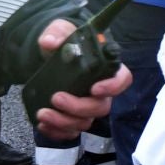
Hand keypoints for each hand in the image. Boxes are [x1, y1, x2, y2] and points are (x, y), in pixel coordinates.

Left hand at [30, 18, 131, 138]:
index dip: (113, 87)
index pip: (122, 79)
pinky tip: (43, 125)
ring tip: (42, 113)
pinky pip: (71, 132)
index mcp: (104, 69)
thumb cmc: (63, 44)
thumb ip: (56, 34)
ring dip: (63, 122)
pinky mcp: (73, 119)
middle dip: (78, 107)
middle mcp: (100, 91)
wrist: (48, 58)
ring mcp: (87, 107)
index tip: (94, 88)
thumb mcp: (59, 32)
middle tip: (56, 98)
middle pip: (100, 107)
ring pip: (85, 122)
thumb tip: (50, 41)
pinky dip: (57, 133)